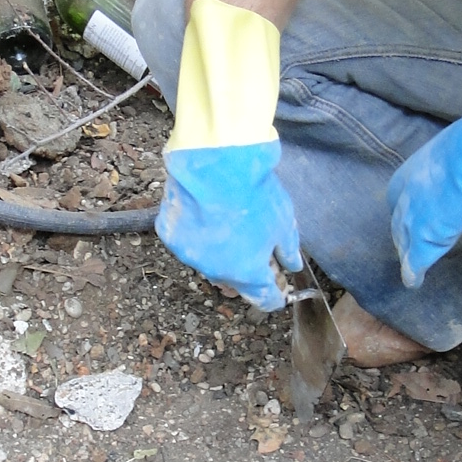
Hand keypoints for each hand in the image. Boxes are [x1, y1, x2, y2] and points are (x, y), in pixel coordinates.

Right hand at [158, 141, 300, 309]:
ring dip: (220, 252)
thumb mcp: (284, 223)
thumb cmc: (254, 192)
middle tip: (256, 247)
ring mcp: (189, 255)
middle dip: (246, 270)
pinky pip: (188, 241)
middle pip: (235, 281)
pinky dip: (197, 233)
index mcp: (247, 273)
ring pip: (209, 262)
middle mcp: (216, 272)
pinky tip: (205, 213)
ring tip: (229, 225)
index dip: (274, 295)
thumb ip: (288, 251)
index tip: (279, 287)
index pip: (263, 299)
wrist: (216, 162)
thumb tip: (290, 266)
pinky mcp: (170, 236)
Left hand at [388, 99, 461, 289]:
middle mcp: (406, 192)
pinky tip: (414, 282)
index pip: (402, 195)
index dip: (408, 209)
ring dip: (408, 253)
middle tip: (407, 246)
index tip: (414, 217)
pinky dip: (414, 272)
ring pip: (404, 240)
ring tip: (410, 266)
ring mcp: (412, 215)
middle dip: (403, 234)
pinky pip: (415, 259)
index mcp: (414, 169)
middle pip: (399, 220)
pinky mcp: (423, 236)